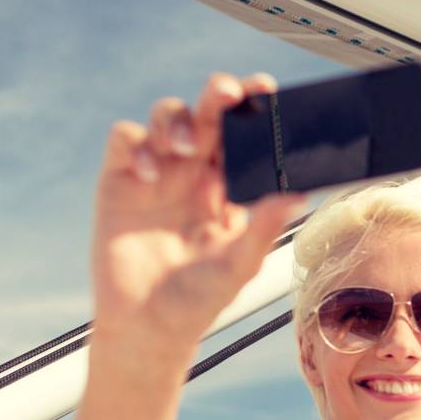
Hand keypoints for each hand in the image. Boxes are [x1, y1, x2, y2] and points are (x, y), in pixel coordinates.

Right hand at [91, 72, 303, 342]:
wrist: (148, 327)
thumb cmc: (199, 299)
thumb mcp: (239, 264)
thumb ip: (264, 227)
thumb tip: (300, 194)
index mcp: (231, 186)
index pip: (246, 135)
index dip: (255, 110)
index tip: (268, 92)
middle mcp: (196, 172)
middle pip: (208, 113)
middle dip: (219, 95)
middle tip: (228, 93)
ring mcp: (157, 173)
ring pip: (166, 116)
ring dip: (176, 118)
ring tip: (183, 147)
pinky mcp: (119, 180)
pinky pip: (125, 139)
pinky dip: (137, 145)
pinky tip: (150, 174)